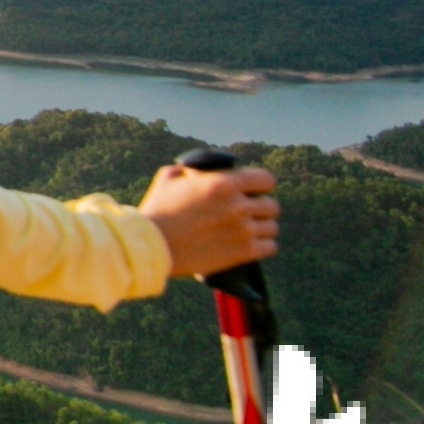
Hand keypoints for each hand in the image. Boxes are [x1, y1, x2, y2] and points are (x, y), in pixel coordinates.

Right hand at [139, 159, 279, 279]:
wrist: (151, 246)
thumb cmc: (157, 209)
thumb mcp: (169, 177)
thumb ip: (192, 170)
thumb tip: (202, 171)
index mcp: (223, 183)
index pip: (266, 180)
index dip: (260, 184)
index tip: (253, 190)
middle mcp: (238, 206)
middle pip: (271, 205)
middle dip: (260, 207)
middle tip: (248, 212)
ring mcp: (242, 230)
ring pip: (272, 227)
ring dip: (262, 228)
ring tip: (249, 230)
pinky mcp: (242, 253)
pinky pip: (270, 247)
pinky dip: (263, 245)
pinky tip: (251, 244)